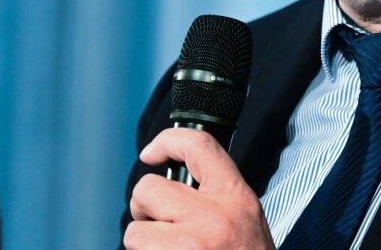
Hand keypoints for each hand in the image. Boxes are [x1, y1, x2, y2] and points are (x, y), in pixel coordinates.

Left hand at [125, 127, 274, 249]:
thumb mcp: (245, 218)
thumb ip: (215, 196)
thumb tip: (170, 182)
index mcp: (236, 197)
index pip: (199, 145)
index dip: (167, 141)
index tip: (152, 155)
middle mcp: (214, 217)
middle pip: (149, 189)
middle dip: (146, 209)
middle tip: (161, 226)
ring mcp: (191, 246)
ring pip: (134, 231)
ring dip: (143, 245)